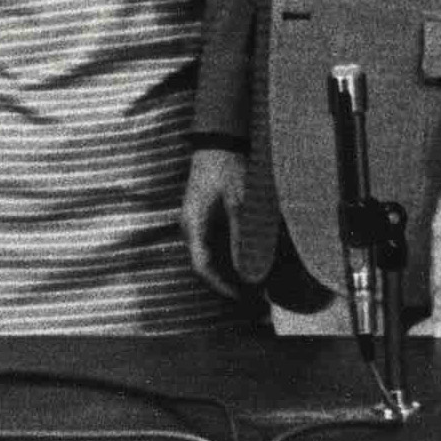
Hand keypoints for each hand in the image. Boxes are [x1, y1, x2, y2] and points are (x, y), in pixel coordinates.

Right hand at [180, 148, 249, 300]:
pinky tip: (244, 258)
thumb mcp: (240, 201)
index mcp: (194, 225)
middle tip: (250, 292)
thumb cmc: (227, 169)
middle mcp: (190, 228)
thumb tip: (246, 263)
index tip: (240, 295)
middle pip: (204, 264)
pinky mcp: (202, 218)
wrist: (217, 144)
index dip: (220, 285)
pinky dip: (226, 255)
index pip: (202, 266)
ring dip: (225, 269)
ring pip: (208, 255)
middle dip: (225, 281)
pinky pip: (212, 244)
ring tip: (250, 279)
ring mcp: (194, 223)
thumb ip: (242, 232)